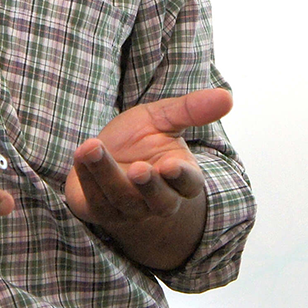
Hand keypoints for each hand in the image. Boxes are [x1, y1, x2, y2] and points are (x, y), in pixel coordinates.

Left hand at [63, 88, 231, 256]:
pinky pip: (94, 199)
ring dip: (106, 174)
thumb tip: (227, 97)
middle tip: (138, 169)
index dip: (182, 177)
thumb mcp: (164, 119)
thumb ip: (191, 110)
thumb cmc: (140, 140)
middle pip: (159, 200)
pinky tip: (80, 154)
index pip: (189, 183)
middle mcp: (158, 199)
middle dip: (148, 186)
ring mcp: (128, 209)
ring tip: (93, 147)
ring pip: (121, 198)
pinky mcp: (100, 210)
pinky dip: (86, 177)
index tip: (172, 165)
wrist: (106, 156)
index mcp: (180, 177)